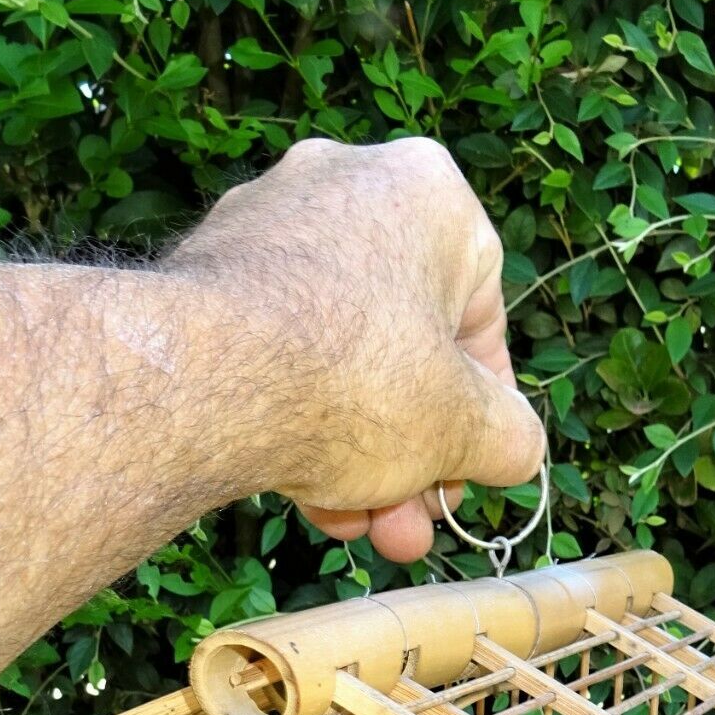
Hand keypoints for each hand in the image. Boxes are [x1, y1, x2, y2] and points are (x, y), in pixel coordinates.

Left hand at [167, 137, 545, 562]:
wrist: (201, 383)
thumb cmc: (352, 383)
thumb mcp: (462, 429)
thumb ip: (509, 439)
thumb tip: (514, 449)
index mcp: (427, 193)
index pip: (481, 313)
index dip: (484, 408)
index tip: (472, 467)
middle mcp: (344, 186)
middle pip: (403, 347)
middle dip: (413, 451)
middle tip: (413, 522)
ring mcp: (266, 227)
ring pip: (336, 360)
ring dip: (358, 457)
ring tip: (360, 529)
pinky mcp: (206, 275)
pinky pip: (275, 357)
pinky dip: (296, 423)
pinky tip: (306, 498)